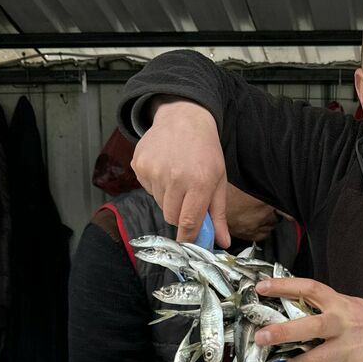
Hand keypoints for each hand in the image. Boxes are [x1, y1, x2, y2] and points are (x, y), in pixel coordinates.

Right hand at [130, 98, 230, 246]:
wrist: (184, 117)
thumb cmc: (205, 151)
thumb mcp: (218, 180)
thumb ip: (218, 214)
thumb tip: (222, 242)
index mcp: (199, 182)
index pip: (189, 222)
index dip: (188, 238)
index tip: (189, 244)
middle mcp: (174, 177)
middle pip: (171, 216)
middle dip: (180, 213)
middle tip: (187, 197)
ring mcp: (154, 170)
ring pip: (159, 203)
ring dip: (168, 197)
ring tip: (177, 176)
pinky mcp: (139, 165)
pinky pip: (147, 188)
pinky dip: (156, 185)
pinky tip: (165, 168)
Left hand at [253, 278, 362, 361]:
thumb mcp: (356, 310)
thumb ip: (331, 313)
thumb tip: (299, 322)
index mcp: (342, 303)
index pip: (310, 288)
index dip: (284, 286)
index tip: (260, 287)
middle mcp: (345, 322)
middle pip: (308, 325)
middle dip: (281, 331)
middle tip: (261, 337)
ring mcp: (351, 346)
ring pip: (315, 359)